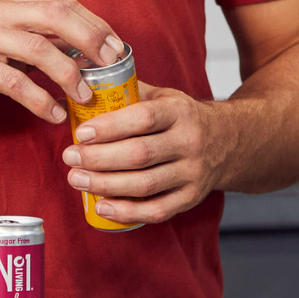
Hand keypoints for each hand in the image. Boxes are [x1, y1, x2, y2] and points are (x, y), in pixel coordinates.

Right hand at [0, 0, 123, 124]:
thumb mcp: (2, 44)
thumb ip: (38, 42)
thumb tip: (86, 53)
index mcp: (7, 0)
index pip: (62, 3)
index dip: (95, 24)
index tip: (118, 49)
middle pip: (56, 16)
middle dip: (91, 41)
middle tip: (111, 68)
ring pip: (38, 47)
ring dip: (68, 74)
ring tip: (85, 97)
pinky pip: (13, 81)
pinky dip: (39, 100)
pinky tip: (53, 114)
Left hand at [60, 84, 236, 224]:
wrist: (227, 141)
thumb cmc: (181, 117)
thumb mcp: (162, 96)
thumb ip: (127, 91)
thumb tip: (78, 85)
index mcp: (179, 111)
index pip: (143, 118)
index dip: (110, 127)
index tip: (80, 133)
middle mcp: (189, 142)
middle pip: (140, 154)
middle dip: (99, 158)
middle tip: (70, 158)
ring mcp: (193, 173)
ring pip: (146, 184)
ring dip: (106, 185)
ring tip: (77, 180)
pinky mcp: (192, 198)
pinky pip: (158, 210)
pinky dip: (127, 212)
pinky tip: (102, 206)